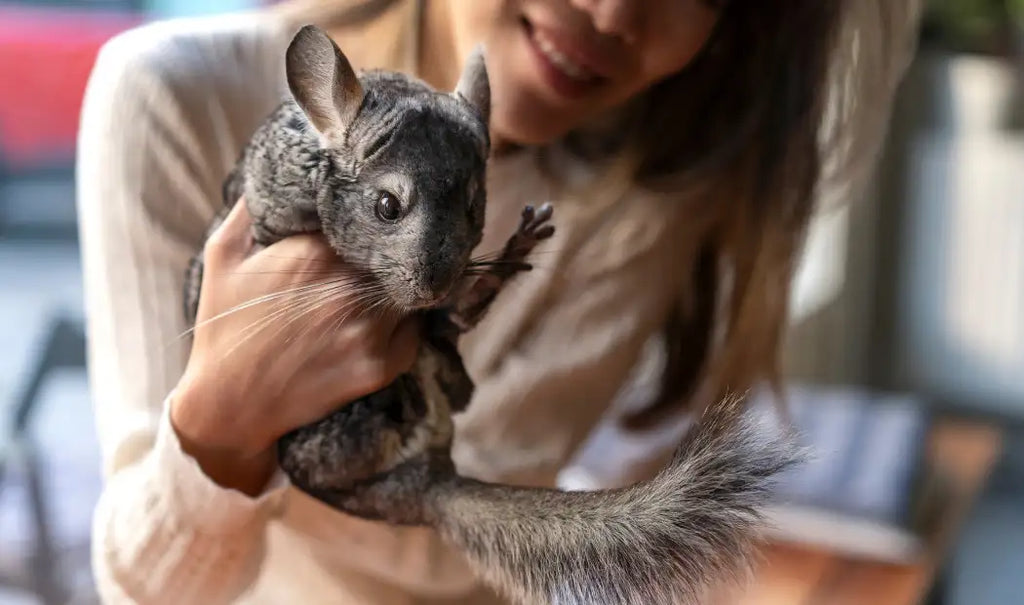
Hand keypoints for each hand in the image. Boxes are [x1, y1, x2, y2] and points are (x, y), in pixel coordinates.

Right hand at [171, 199, 419, 494]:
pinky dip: (407, 325)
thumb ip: (251, 206)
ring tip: (389, 286)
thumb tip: (277, 165)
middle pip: (398, 253)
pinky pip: (415, 332)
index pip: (370, 217)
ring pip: (411, 291)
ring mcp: (368, 329)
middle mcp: (348, 288)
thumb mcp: (223, 255)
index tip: (374, 215)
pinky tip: (384, 323)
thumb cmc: (224, 324)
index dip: (375, 215)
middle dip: (394, 249)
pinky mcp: (380, 366)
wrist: (229, 403)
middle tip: (392, 248)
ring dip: (404, 286)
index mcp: (315, 252)